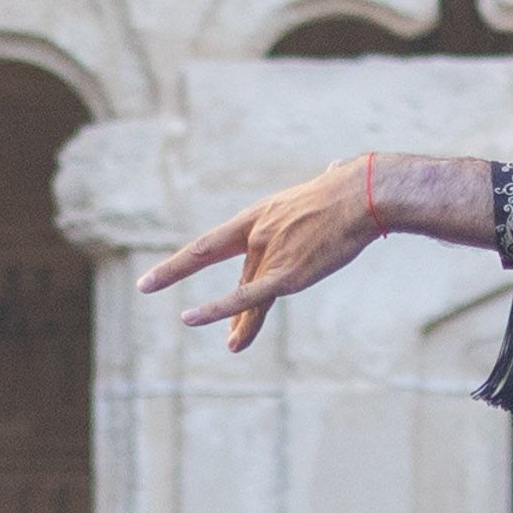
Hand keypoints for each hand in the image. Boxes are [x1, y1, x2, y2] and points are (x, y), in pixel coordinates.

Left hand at [140, 157, 385, 350]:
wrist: (362, 196)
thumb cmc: (349, 190)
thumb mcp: (320, 188)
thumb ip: (320, 186)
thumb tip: (335, 167)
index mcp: (260, 216)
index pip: (211, 244)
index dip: (180, 263)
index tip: (151, 280)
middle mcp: (257, 235)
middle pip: (242, 278)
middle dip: (219, 306)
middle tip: (185, 317)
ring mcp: (269, 254)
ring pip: (247, 296)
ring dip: (241, 324)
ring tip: (233, 345)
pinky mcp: (286, 275)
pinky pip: (248, 298)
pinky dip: (220, 311)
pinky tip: (193, 319)